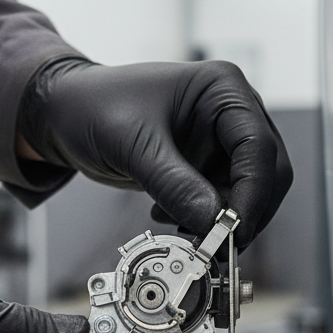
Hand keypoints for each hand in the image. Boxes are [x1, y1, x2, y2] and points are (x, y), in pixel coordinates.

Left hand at [17, 59, 292, 248]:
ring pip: (248, 193)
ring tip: (180, 227)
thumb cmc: (94, 106)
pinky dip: (204, 218)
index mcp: (223, 89)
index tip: (235, 229)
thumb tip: (212, 221)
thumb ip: (175, 183)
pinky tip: (168, 215)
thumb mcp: (133, 144)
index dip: (254, 193)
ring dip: (222, 219)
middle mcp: (230, 113)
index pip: (259, 146)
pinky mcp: (205, 167)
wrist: (66, 115)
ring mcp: (220, 142)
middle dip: (244, 211)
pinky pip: (222, 202)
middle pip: (266, 172)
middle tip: (217, 243)